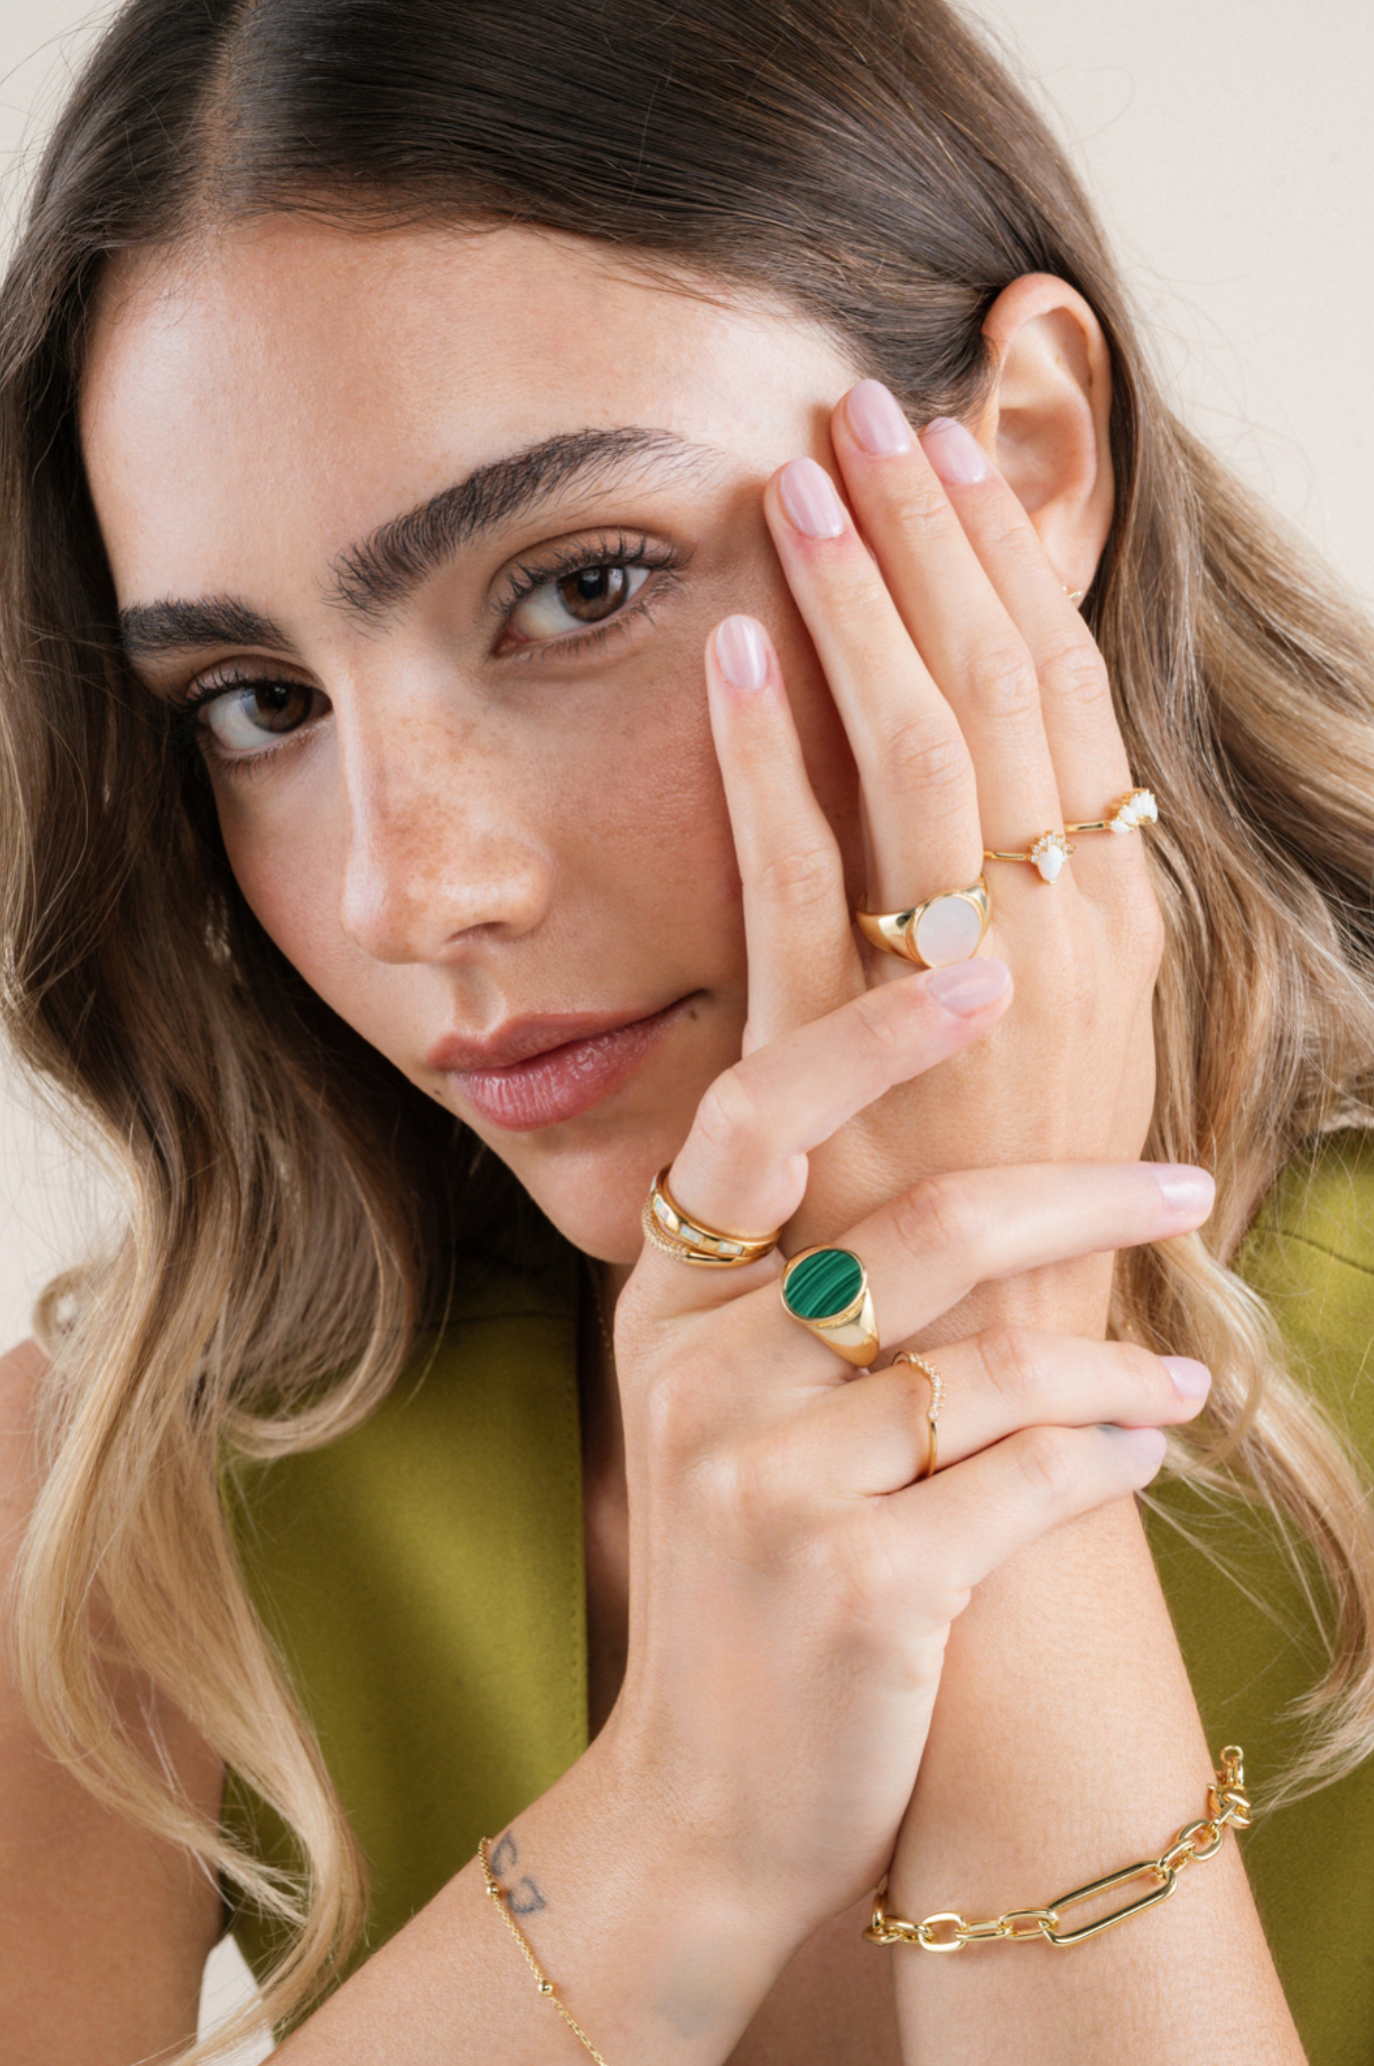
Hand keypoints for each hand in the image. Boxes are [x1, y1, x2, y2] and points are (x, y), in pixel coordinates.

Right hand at [598, 971, 1212, 1995]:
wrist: (702, 1797)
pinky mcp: (852, 1585)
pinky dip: (1104, 1464)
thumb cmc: (742, 1577)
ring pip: (998, 1364)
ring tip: (1179, 1384)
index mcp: (666, 1308)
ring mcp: (766, 1483)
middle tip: (1183, 1185)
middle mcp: (696, 1375)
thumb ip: (790, 1287)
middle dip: (1084, 1198)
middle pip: (929, 1226)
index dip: (871, 1033)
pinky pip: (1027, 1482)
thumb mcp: (720, 1413)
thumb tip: (949, 1162)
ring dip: (1120, 1366)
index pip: (756, 1118)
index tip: (987, 972)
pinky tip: (1135, 1462)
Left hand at [705, 387, 1161, 1340]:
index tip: (960, 453)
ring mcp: (974, 982)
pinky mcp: (868, 1049)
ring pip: (932, 745)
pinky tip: (735, 648)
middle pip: (1009, 684)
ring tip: (814, 469)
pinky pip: (819, 870)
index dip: (1013, 563)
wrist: (1021, 1374)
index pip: (1068, 692)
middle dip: (945, 535)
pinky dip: (777, 752)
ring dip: (872, 598)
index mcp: (1115, 911)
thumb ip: (1030, 903)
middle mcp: (1066, 925)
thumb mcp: (1065, 1031)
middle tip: (879, 402)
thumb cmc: (1032, 1202)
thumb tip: (992, 786)